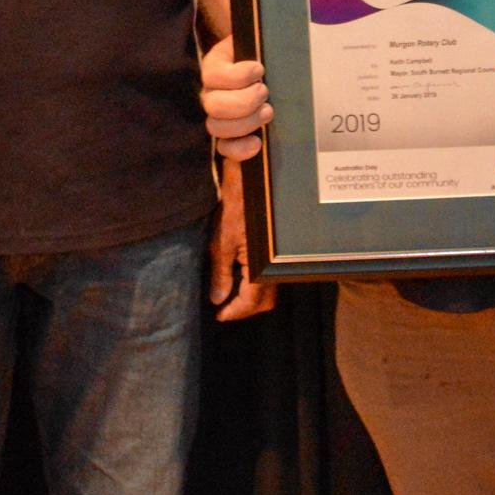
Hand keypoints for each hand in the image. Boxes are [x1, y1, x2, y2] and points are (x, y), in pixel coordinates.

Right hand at [202, 33, 271, 159]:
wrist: (268, 71)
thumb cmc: (265, 57)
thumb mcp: (260, 45)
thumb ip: (259, 45)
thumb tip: (269, 43)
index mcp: (215, 67)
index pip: (213, 75)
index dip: (236, 76)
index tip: (259, 69)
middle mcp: (210, 93)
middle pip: (213, 105)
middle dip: (244, 101)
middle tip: (265, 92)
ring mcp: (216, 116)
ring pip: (216, 127)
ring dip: (246, 122)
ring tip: (268, 111)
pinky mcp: (227, 137)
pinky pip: (223, 149)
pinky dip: (240, 149)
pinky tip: (257, 142)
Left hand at [208, 158, 276, 321]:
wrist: (253, 178)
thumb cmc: (236, 206)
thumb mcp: (222, 241)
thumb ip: (221, 274)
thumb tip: (218, 299)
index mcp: (261, 266)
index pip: (250, 303)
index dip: (233, 313)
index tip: (218, 316)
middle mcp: (274, 264)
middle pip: (264, 301)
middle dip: (244, 309)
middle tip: (224, 309)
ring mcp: (277, 256)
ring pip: (268, 289)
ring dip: (250, 296)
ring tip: (228, 294)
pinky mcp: (275, 247)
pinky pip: (269, 274)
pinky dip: (255, 281)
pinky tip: (239, 276)